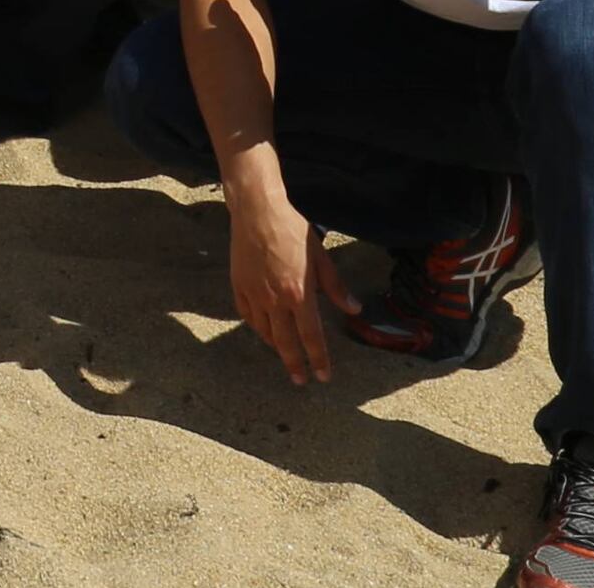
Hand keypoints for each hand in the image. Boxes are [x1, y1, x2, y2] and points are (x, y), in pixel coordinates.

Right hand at [227, 186, 347, 386]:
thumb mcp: (320, 258)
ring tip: (285, 355)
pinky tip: (265, 331)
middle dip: (295, 365)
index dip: (319, 359)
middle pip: (286, 343)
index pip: (311, 337)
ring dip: (277, 347)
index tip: (323, 376)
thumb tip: (354, 309)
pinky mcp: (239, 287)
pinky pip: (248, 316)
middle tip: (301, 380)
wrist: (257, 213)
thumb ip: (336, 287)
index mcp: (300, 294)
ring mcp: (254, 295)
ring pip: (265, 333)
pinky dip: (258, 328)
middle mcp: (276, 301)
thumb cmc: (293, 231)